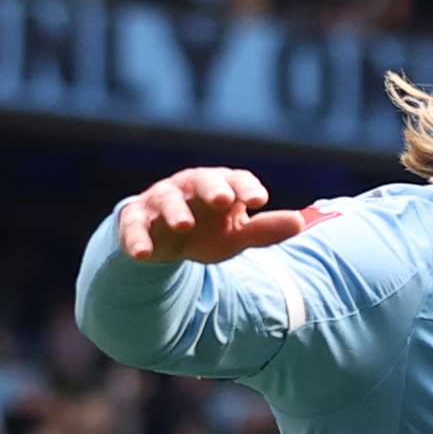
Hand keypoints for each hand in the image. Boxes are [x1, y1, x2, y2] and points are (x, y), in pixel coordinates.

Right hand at [116, 169, 309, 266]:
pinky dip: (136, 239)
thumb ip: (264, 230)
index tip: (260, 200)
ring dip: (175, 211)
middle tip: (223, 199)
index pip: (236, 180)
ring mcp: (160, 201)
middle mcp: (189, 187)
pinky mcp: (135, 220)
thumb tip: (298, 222)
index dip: (246, 187)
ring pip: (166, 199)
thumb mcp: (236, 236)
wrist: (165, 243)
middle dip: (212, 187)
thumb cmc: (207, 233)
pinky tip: (142, 253)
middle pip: (201, 179)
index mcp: (219, 186)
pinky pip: (133, 226)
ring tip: (184, 225)